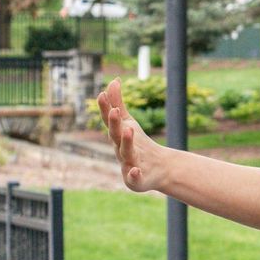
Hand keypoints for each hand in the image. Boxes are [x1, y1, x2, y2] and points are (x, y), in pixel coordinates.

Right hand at [97, 77, 169, 193]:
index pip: (109, 120)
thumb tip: (114, 79)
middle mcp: (119, 148)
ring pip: (125, 153)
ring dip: (126, 142)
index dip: (105, 108)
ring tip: (129, 130)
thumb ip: (118, 103)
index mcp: (116, 135)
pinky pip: (133, 177)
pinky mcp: (136, 180)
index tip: (102, 94)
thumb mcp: (128, 122)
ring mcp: (127, 164)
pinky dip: (133, 174)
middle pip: (115, 135)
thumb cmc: (137, 143)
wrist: (158, 168)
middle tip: (115, 111)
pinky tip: (135, 170)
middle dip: (114, 124)